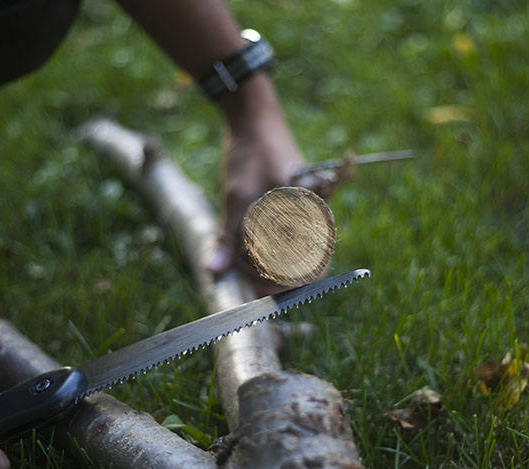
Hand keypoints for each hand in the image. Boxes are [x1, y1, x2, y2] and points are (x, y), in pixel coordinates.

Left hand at [206, 74, 304, 293]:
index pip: (314, 268)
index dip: (286, 285)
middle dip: (271, 276)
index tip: (257, 290)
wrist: (254, 118)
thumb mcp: (236, 197)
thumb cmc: (251, 153)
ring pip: (291, 255)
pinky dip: (264, 247)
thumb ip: (228, 237)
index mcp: (311, 216)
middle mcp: (313, 218)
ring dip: (265, 262)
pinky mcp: (291, 209)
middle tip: (241, 273)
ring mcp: (303, 213)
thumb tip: (214, 270)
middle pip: (302, 267)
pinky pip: (284, 239)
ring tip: (238, 256)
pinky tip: (243, 243)